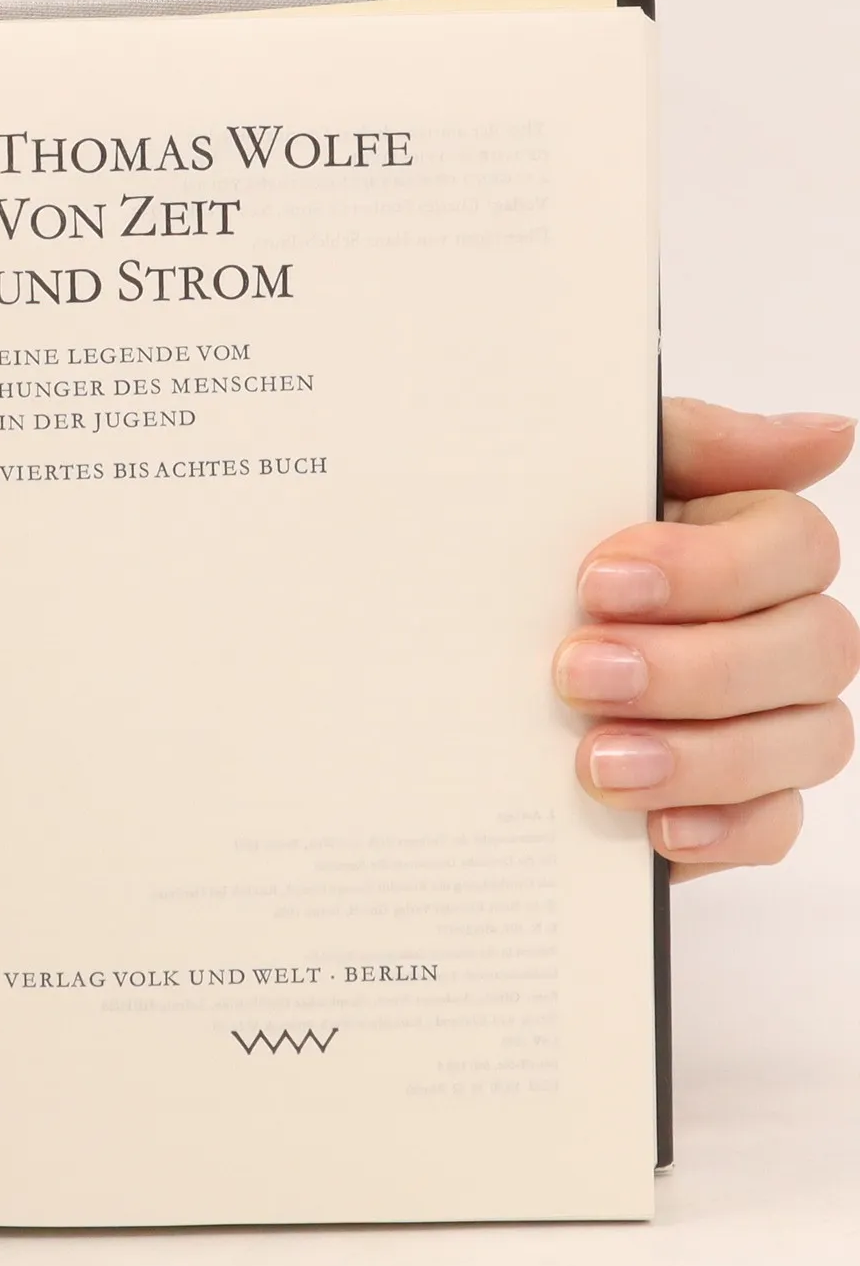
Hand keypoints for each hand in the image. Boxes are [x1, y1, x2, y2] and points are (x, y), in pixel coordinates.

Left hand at [554, 399, 857, 878]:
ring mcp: (770, 723)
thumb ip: (691, 443)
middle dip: (694, 666)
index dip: (708, 569)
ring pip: (807, 741)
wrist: (444, 655)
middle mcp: (780, 633)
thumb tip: (828, 434)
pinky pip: (774, 827)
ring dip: (703, 755)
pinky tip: (657, 831)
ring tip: (595, 761)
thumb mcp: (582, 475)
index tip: (595, 583)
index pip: (796, 547)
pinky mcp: (735, 804)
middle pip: (812, 649)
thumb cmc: (529, 548)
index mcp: (751, 545)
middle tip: (577, 675)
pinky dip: (723, 830)